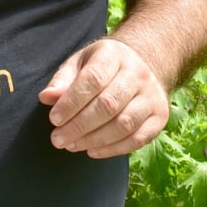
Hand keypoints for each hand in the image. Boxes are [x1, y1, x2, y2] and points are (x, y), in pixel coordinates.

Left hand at [39, 38, 168, 158]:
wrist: (142, 65)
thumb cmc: (102, 66)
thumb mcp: (80, 63)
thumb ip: (63, 80)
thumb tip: (46, 97)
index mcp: (114, 55)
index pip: (93, 79)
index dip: (71, 102)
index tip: (53, 119)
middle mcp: (138, 74)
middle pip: (108, 105)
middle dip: (79, 125)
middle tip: (57, 139)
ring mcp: (152, 96)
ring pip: (124, 124)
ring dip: (94, 140)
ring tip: (71, 145)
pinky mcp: (160, 116)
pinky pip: (138, 139)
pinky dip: (113, 149)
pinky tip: (92, 151)